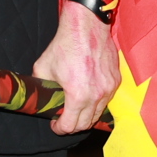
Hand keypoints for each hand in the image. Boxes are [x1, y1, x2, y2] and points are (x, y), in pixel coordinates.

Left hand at [38, 0, 119, 134]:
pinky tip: (87, 96)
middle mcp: (97, 95)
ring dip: (86, 116)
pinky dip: (97, 103)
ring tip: (75, 109)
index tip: (55, 125)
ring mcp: (109, 89)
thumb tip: (40, 98)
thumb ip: (42, 87)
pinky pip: (107, 100)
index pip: (71, 126)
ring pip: (98, 114)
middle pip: (86, 124)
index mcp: (78, 95)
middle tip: (64, 119)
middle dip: (73, 125)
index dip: (60, 129)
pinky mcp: (116, 81)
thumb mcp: (43, 67)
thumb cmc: (65, 45)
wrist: (86, 26)